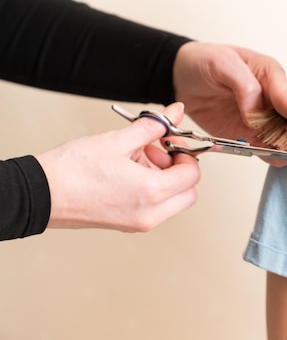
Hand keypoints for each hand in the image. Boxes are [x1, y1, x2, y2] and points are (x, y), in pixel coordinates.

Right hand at [35, 103, 200, 231]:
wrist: (41, 194)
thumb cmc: (72, 171)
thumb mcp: (118, 140)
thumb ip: (153, 126)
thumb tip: (175, 113)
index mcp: (152, 193)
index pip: (192, 175)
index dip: (185, 154)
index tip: (170, 142)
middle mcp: (151, 214)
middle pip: (188, 193)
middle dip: (178, 170)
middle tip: (155, 152)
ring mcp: (140, 223)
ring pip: (173, 202)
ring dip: (164, 180)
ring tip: (134, 161)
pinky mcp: (129, 225)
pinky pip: (155, 209)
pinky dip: (151, 191)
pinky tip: (127, 173)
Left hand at [172, 42, 286, 165]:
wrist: (180, 76)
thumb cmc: (203, 61)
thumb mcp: (221, 64)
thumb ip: (243, 86)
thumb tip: (256, 111)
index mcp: (270, 76)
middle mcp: (271, 98)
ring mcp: (261, 119)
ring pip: (285, 138)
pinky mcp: (249, 134)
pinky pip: (265, 148)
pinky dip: (276, 156)